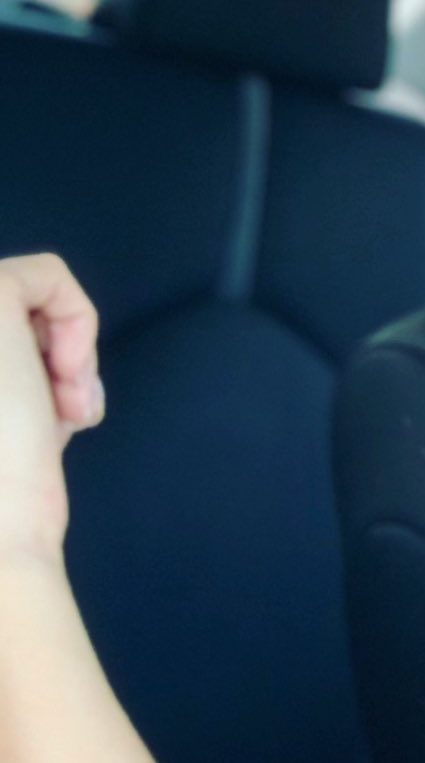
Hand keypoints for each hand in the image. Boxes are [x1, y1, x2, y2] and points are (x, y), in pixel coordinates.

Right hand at [0, 253, 105, 569]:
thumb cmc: (5, 489)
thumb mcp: (11, 413)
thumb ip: (16, 377)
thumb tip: (48, 371)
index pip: (5, 335)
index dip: (34, 369)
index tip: (40, 418)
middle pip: (12, 313)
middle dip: (52, 361)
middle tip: (56, 413)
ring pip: (28, 294)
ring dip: (66, 352)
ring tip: (61, 405)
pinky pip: (49, 273)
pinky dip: (79, 323)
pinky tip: (66, 379)